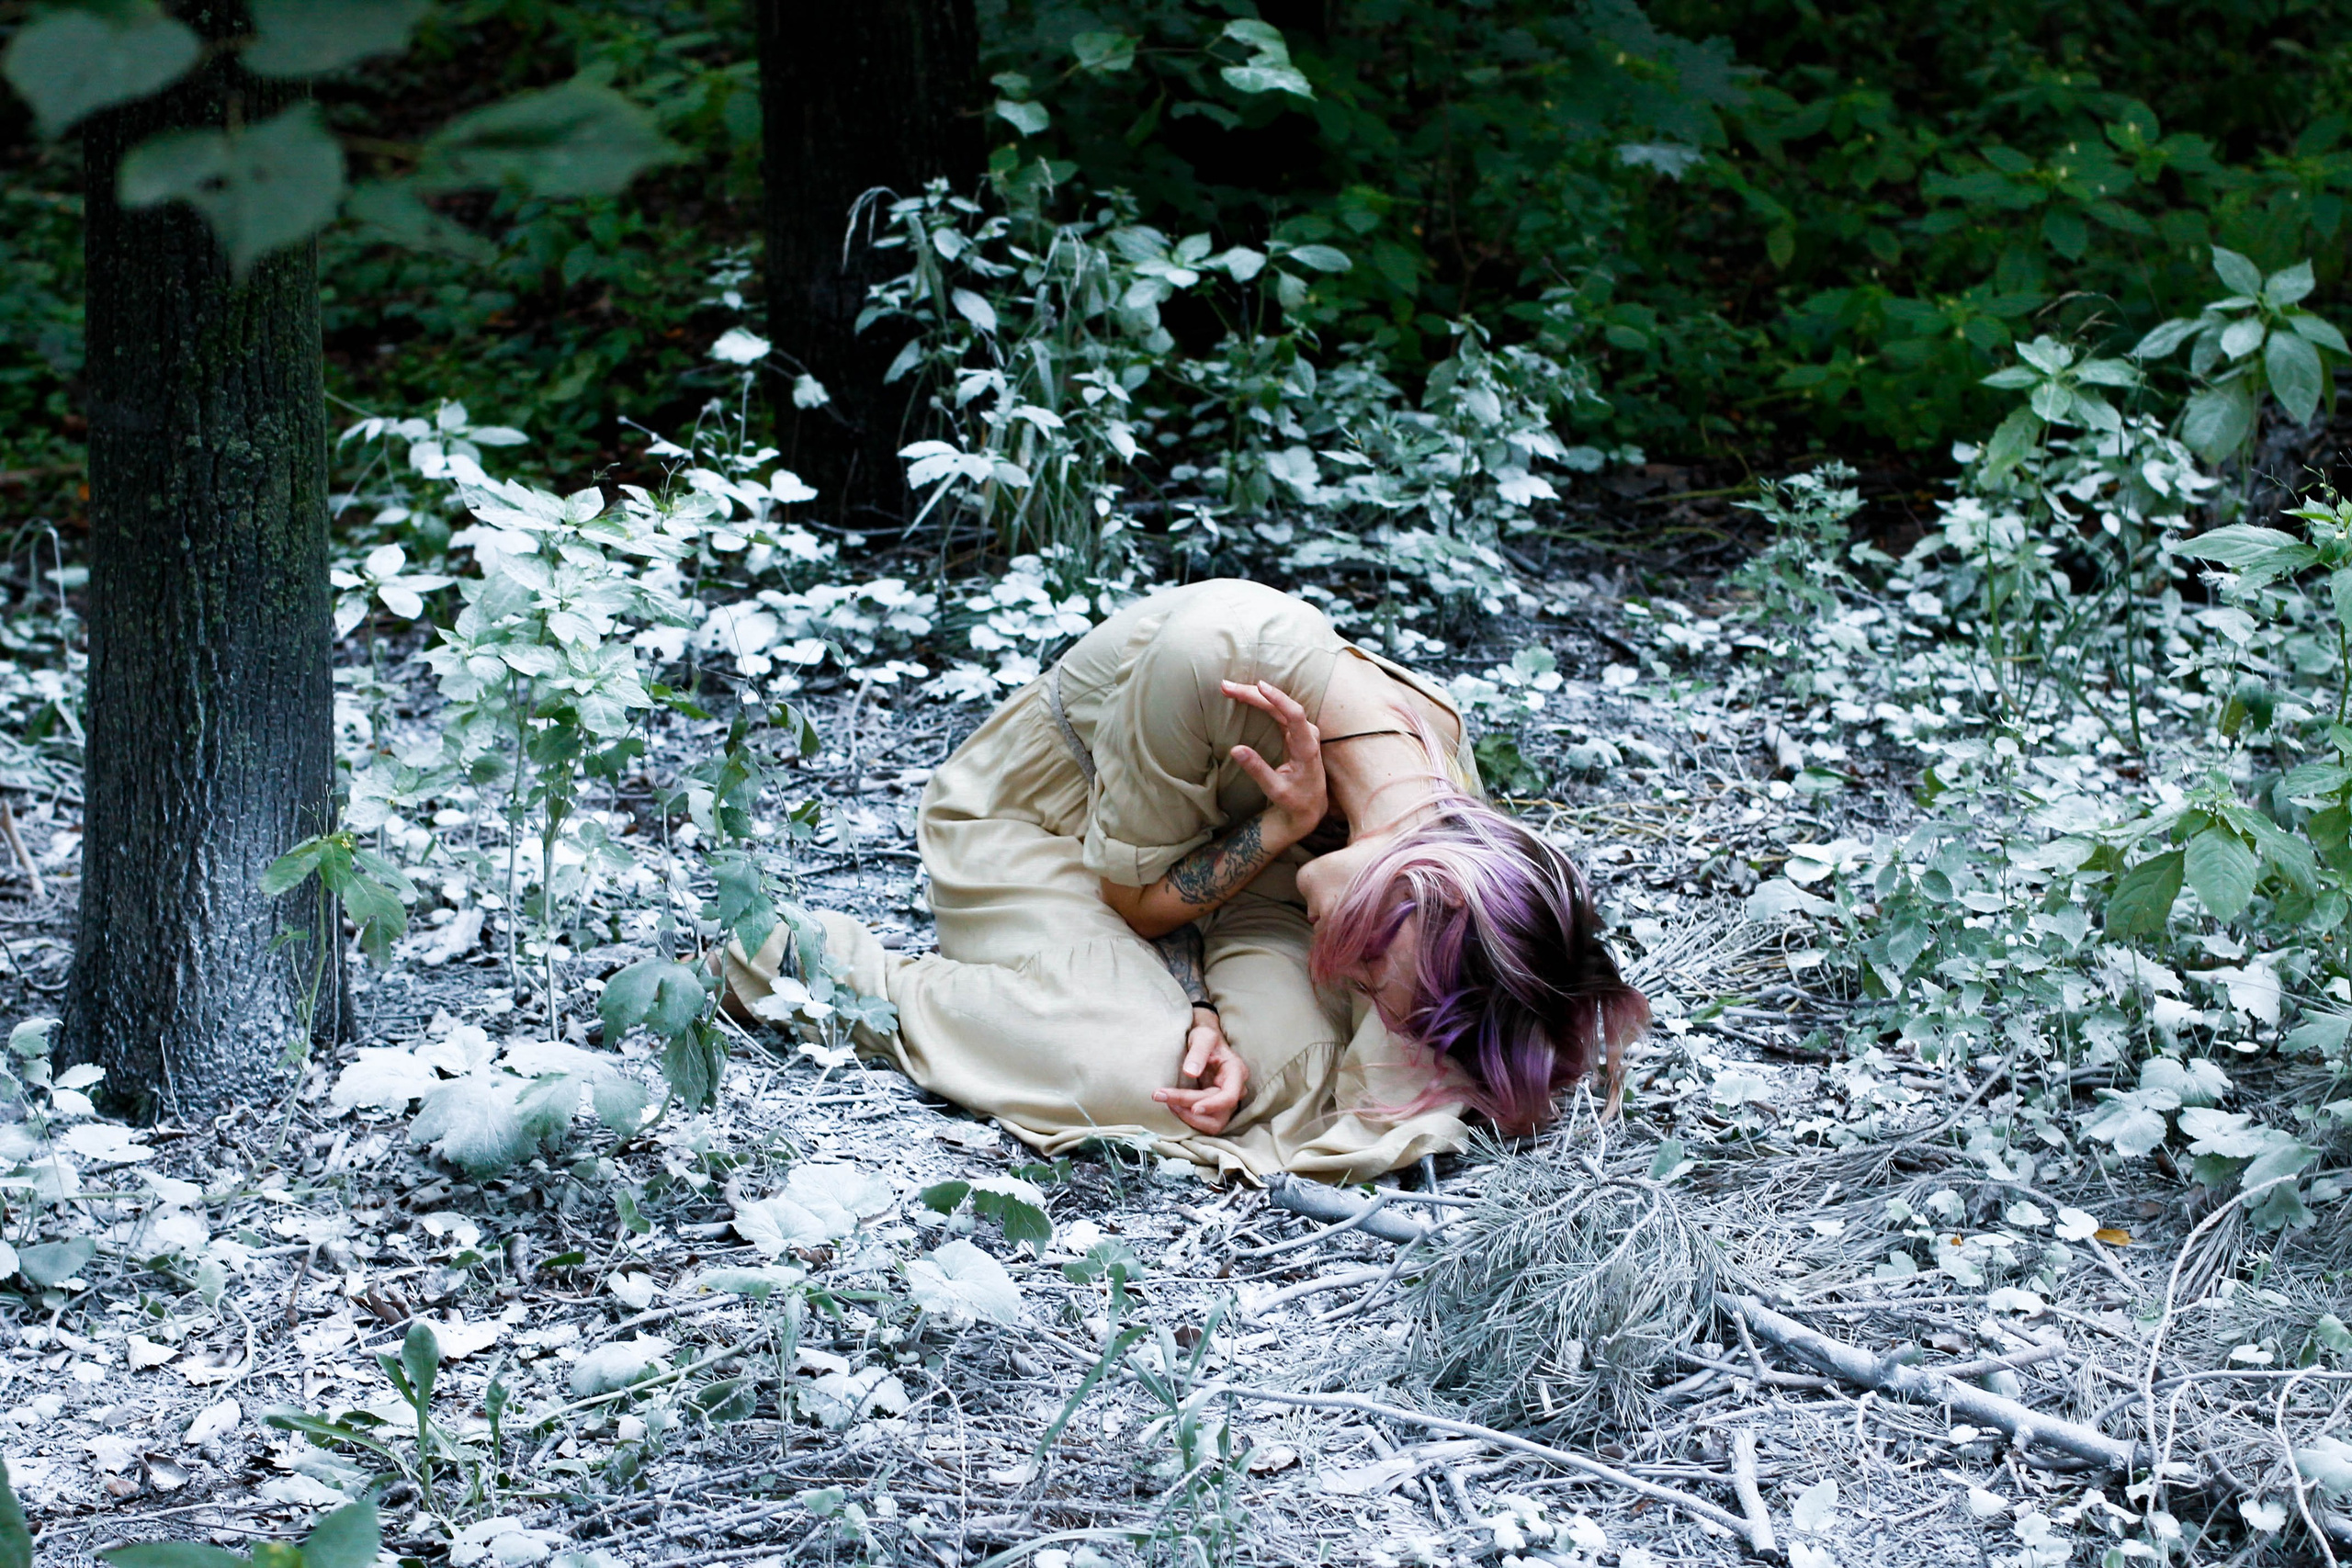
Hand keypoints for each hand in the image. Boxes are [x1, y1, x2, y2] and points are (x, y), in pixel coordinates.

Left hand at [1154, 1006, 1247, 1134]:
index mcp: (1236, 1072)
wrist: (1203, 1041)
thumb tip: (1191, 1073)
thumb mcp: (1203, 1036)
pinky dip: (1188, 1117)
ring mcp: (1225, 1100)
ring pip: (1211, 1122)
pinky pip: (1204, 1120)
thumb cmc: (1205, 1036)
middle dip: (1188, 1106)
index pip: (1230, 1096)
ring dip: (1189, 1118)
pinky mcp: (1214, 1106)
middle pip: (1216, 1110)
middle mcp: (1235, 1089)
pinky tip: (1172, 1105)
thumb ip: (1198, 1052)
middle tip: (1160, 1095)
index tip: (1193, 1108)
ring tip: (1167, 1103)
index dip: (1213, 1105)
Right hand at [1221, 679, 1325, 846]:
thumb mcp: (1275, 790)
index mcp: (1306, 747)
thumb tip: (1235, 750)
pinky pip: (1277, 710)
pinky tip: (1245, 695)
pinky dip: (1259, 702)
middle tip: (1226, 688)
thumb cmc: (1297, 800)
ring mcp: (1301, 731)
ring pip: (1277, 705)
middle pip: (1280, 706)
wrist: (1312, 806)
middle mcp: (1306, 734)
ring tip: (1229, 689)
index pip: (1295, 715)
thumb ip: (1257, 769)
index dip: (1278, 698)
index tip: (1260, 686)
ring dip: (1254, 695)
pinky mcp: (1294, 731)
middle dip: (1253, 694)